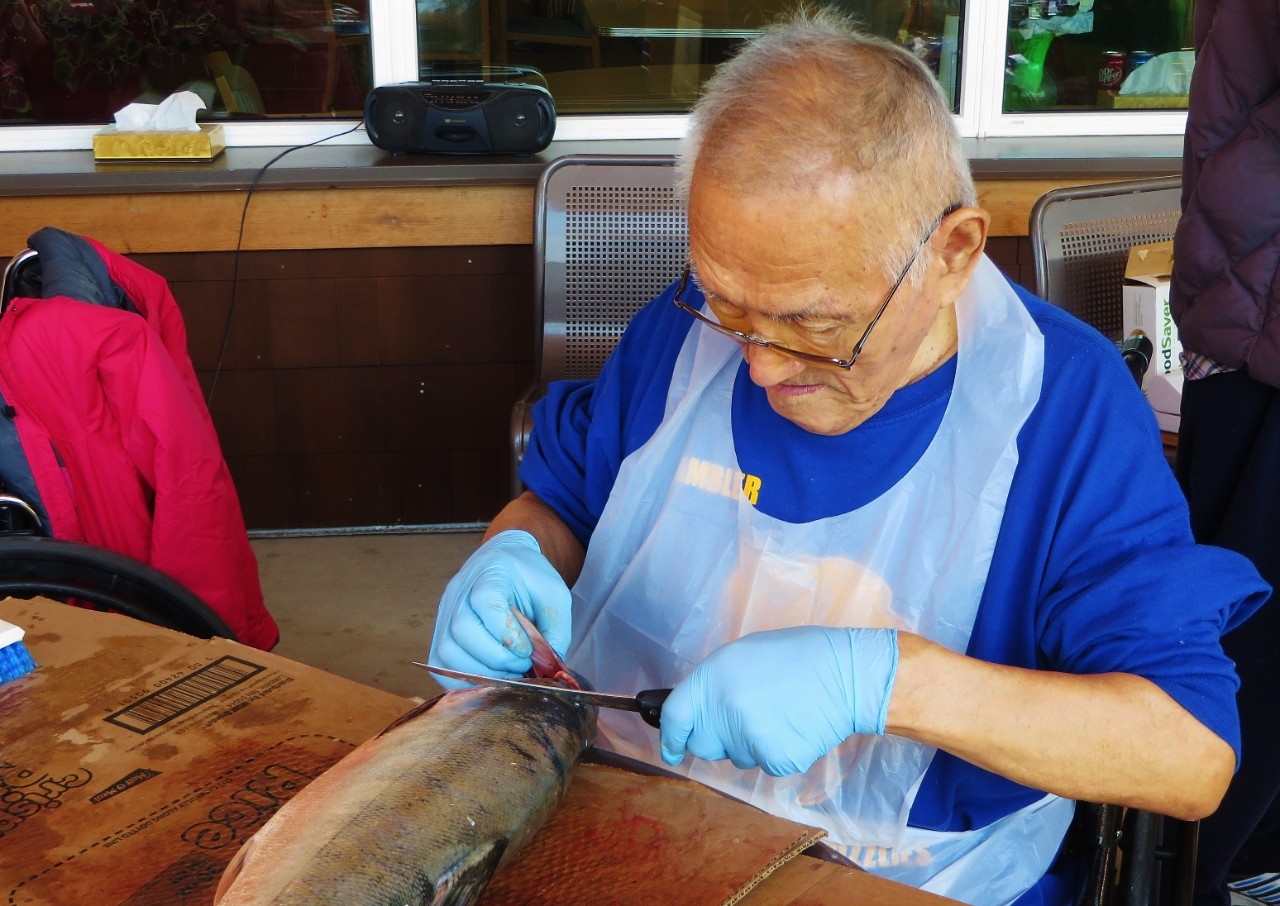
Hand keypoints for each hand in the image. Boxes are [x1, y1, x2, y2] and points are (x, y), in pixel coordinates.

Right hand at [427, 530, 571, 688]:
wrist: (508, 563)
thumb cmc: (531, 580)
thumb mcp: (555, 596)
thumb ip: (556, 630)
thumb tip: (550, 671)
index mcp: (491, 573)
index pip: (486, 602)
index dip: (509, 634)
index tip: (528, 650)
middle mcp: (460, 591)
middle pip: (463, 630)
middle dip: (497, 659)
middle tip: (521, 665)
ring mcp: (445, 613)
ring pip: (447, 651)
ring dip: (480, 673)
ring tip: (507, 674)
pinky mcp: (440, 633)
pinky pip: (439, 665)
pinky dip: (461, 681)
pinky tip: (488, 679)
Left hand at [659, 626, 898, 775]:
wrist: (846, 673)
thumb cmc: (797, 657)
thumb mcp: (743, 656)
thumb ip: (716, 685)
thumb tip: (700, 712)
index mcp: (713, 677)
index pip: (676, 716)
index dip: (671, 737)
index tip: (673, 750)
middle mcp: (724, 709)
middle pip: (705, 745)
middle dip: (718, 740)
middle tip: (748, 720)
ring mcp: (748, 737)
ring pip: (738, 757)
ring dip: (751, 745)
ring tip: (780, 714)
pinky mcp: (775, 759)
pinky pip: (766, 766)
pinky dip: (778, 753)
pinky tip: (795, 729)